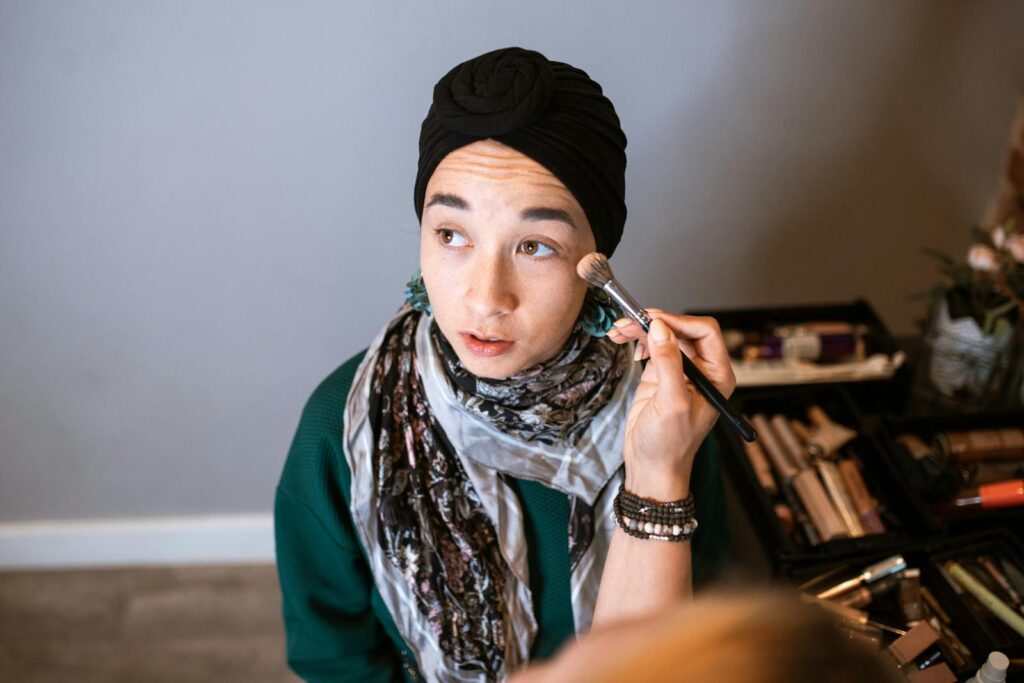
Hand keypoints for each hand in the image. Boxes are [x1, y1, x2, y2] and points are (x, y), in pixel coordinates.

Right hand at [606, 310, 735, 499]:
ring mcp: (680, 370)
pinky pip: (651, 346)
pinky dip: (636, 339)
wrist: (652, 466)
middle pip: (681, 329)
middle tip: (629, 322)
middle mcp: (702, 369)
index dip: (679, 321)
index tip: (654, 320)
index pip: (705, 332)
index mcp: (717, 375)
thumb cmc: (670, 445)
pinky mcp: (660, 374)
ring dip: (640, 328)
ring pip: (663, 334)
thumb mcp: (672, 403)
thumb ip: (668, 363)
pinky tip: (624, 342)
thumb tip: (661, 329)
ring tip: (619, 330)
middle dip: (655, 322)